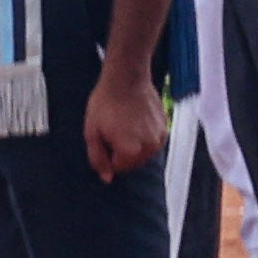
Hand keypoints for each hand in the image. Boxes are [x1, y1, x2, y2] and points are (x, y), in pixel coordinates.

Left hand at [81, 58, 165, 186]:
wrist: (126, 79)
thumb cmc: (105, 104)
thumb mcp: (91, 132)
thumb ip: (98, 158)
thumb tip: (107, 178)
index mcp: (130, 152)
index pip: (117, 167)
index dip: (107, 154)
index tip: (104, 136)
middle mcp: (149, 148)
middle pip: (133, 162)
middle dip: (121, 151)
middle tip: (113, 130)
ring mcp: (160, 138)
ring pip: (144, 152)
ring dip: (134, 145)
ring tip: (125, 124)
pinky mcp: (165, 127)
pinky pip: (153, 141)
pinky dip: (144, 136)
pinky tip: (135, 119)